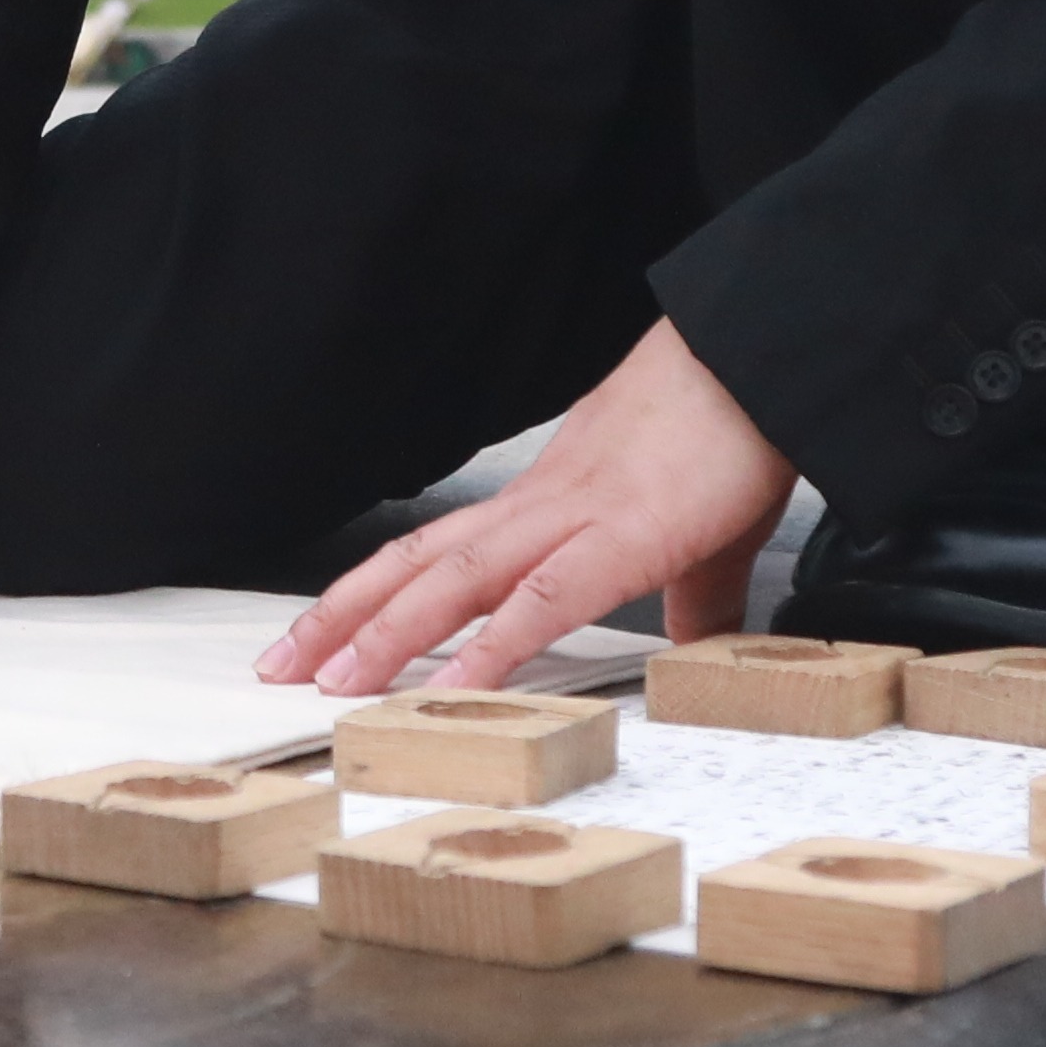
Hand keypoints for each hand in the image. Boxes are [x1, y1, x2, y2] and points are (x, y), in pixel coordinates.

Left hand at [263, 317, 792, 698]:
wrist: (765, 357)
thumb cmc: (737, 428)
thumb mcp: (704, 532)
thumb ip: (689, 591)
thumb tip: (693, 634)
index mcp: (552, 503)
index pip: (440, 552)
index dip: (377, 592)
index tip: (327, 632)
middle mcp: (541, 508)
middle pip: (417, 565)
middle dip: (343, 617)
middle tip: (280, 664)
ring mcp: (573, 519)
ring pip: (454, 582)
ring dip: (387, 635)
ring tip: (334, 684)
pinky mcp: (623, 540)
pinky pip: (540, 603)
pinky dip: (490, 651)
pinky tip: (453, 689)